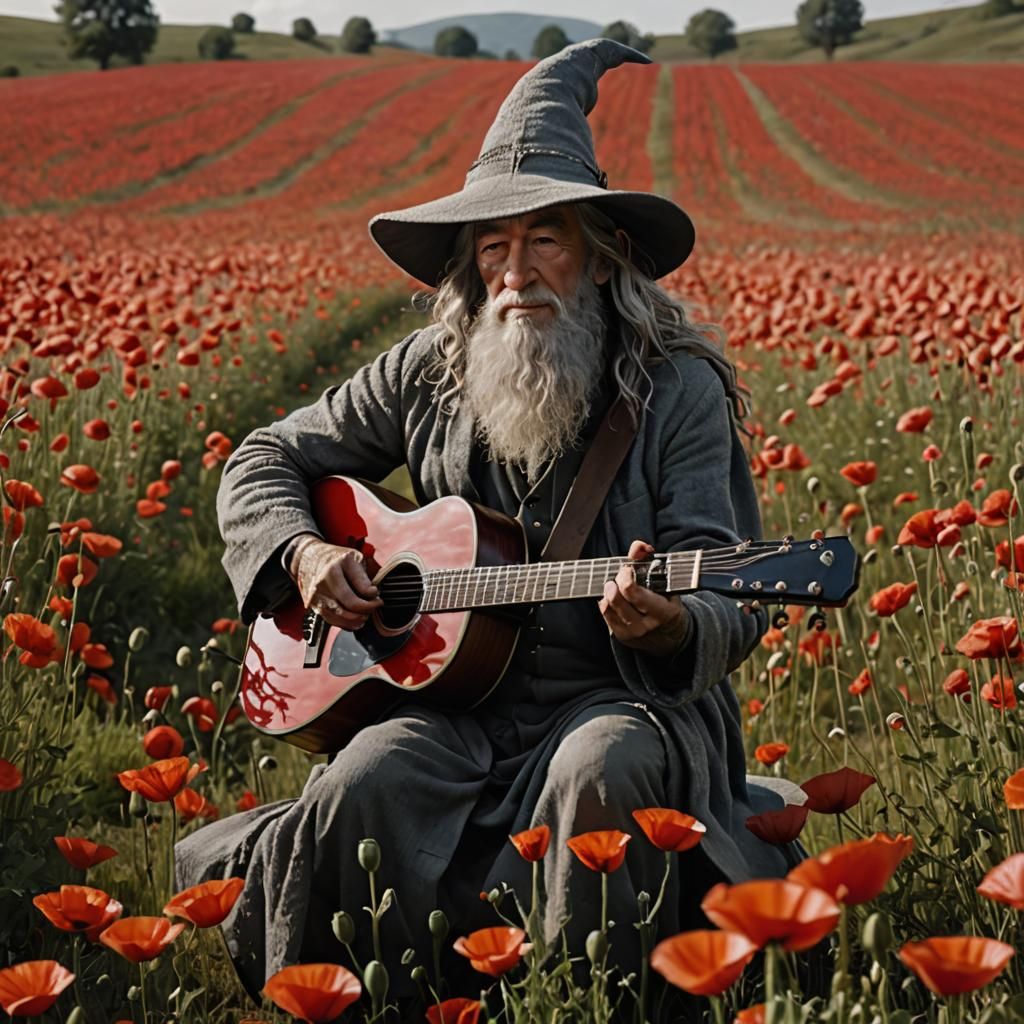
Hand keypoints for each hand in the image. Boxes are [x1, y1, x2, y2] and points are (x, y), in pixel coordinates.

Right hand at [290, 537, 381, 630]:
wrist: (307, 559)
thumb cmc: (334, 558)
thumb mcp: (352, 558)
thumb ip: (362, 576)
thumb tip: (372, 594)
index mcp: (334, 568)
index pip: (357, 587)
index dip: (371, 596)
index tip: (377, 595)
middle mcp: (323, 583)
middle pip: (348, 604)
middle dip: (366, 609)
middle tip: (375, 606)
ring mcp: (317, 596)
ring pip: (340, 616)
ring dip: (357, 619)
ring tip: (367, 614)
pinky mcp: (314, 606)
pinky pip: (332, 620)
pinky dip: (346, 624)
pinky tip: (356, 620)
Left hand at [599, 539, 689, 657]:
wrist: (671, 637)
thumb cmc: (668, 604)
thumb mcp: (667, 583)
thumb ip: (650, 561)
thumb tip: (638, 546)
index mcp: (662, 612)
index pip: (633, 592)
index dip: (626, 575)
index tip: (628, 568)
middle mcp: (646, 625)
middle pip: (617, 597)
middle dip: (617, 580)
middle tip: (622, 575)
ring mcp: (632, 632)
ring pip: (608, 606)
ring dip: (610, 590)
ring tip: (617, 584)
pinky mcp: (621, 636)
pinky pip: (605, 613)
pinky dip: (606, 601)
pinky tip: (614, 596)